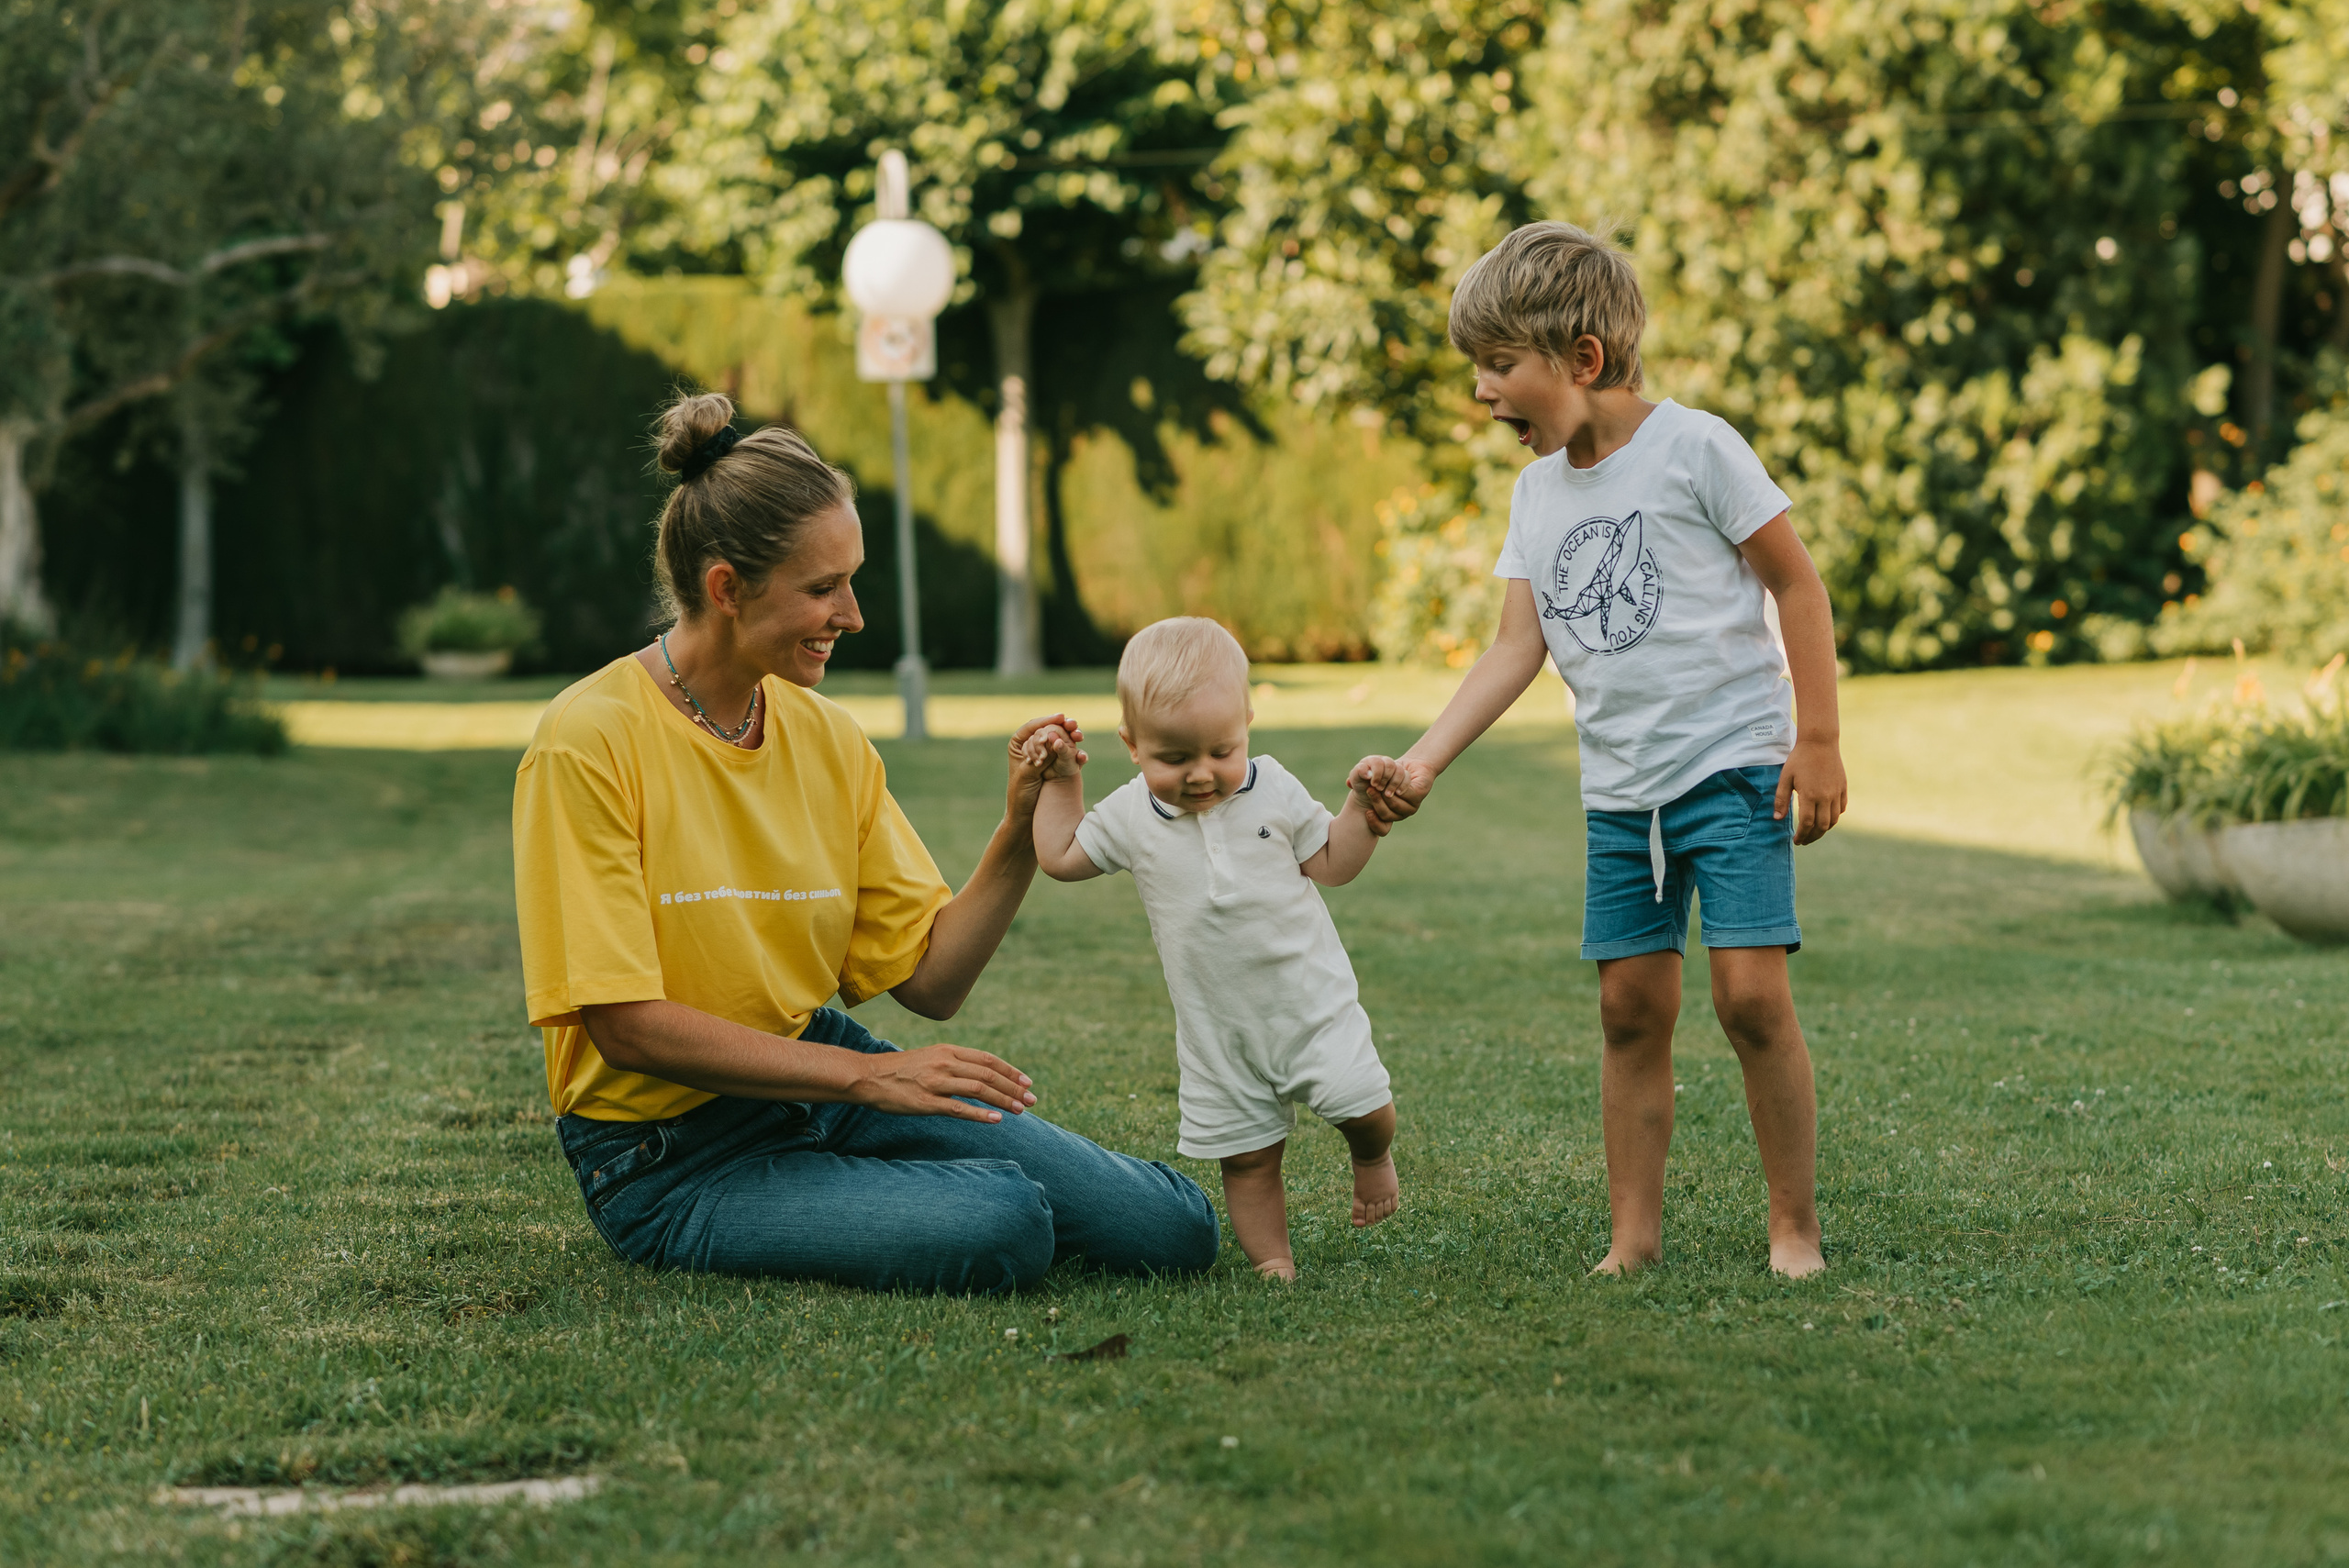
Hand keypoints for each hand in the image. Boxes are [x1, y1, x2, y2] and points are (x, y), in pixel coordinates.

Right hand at [851, 1043, 1037, 1121]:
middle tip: (1032, 1100)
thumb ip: (954, 1063)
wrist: (868, 1076)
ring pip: (979, 1089)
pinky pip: (959, 1108)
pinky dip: (980, 1114)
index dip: (1011, 1071)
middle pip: (989, 1074)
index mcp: (948, 1051)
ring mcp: (936, 1082)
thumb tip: (979, 1074)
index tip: (1027, 1083)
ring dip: (1004, 1100)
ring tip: (1021, 1111)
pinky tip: (996, 1120)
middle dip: (1014, 1088)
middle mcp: (945, 1063)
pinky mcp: (927, 1102)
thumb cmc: (900, 1070)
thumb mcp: (930, 1057)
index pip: (988, 1060)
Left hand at [1005, 713, 1084, 817]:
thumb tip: (1056, 740)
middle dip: (1064, 727)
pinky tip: (1082, 755)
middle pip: (1049, 730)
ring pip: (1060, 740)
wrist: (1026, 816)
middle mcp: (1032, 746)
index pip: (1033, 727)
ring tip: (1080, 736)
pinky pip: (1067, 754)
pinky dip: (1076, 753)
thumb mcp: (1028, 775)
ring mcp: (1046, 754)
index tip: (1061, 717)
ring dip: (1072, 737)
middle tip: (1074, 725)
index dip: (1048, 720)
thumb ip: (1041, 758)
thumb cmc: (1020, 796)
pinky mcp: (1057, 764)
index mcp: (1019, 744)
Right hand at [1347, 755, 1435, 831]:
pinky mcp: (1420, 794)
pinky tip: (1390, 782)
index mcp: (1392, 815)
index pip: (1383, 829)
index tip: (1366, 812)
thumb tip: (1348, 782)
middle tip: (1370, 790)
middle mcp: (1403, 813)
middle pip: (1387, 815)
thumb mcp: (1376, 781)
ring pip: (1395, 804)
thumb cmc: (1391, 775)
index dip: (1374, 823)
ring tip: (1378, 785)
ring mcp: (1413, 806)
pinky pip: (1406, 794)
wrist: (1413, 766)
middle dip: (1376, 802)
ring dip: (1385, 795)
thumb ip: (1363, 783)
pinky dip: (1396, 788)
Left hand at [1775, 736, 1846, 844]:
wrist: (1819, 742)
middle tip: (1804, 841)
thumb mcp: (1785, 778)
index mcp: (1809, 795)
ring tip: (1814, 832)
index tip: (1796, 840)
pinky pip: (1841, 809)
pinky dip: (1834, 817)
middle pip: (1822, 826)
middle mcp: (1825, 797)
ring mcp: (1836, 793)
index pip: (1806, 824)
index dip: (1801, 835)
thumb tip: (1777, 819)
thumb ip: (1781, 799)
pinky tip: (1825, 818)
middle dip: (1812, 837)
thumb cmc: (1799, 759)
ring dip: (1824, 830)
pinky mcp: (1843, 788)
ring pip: (1833, 820)